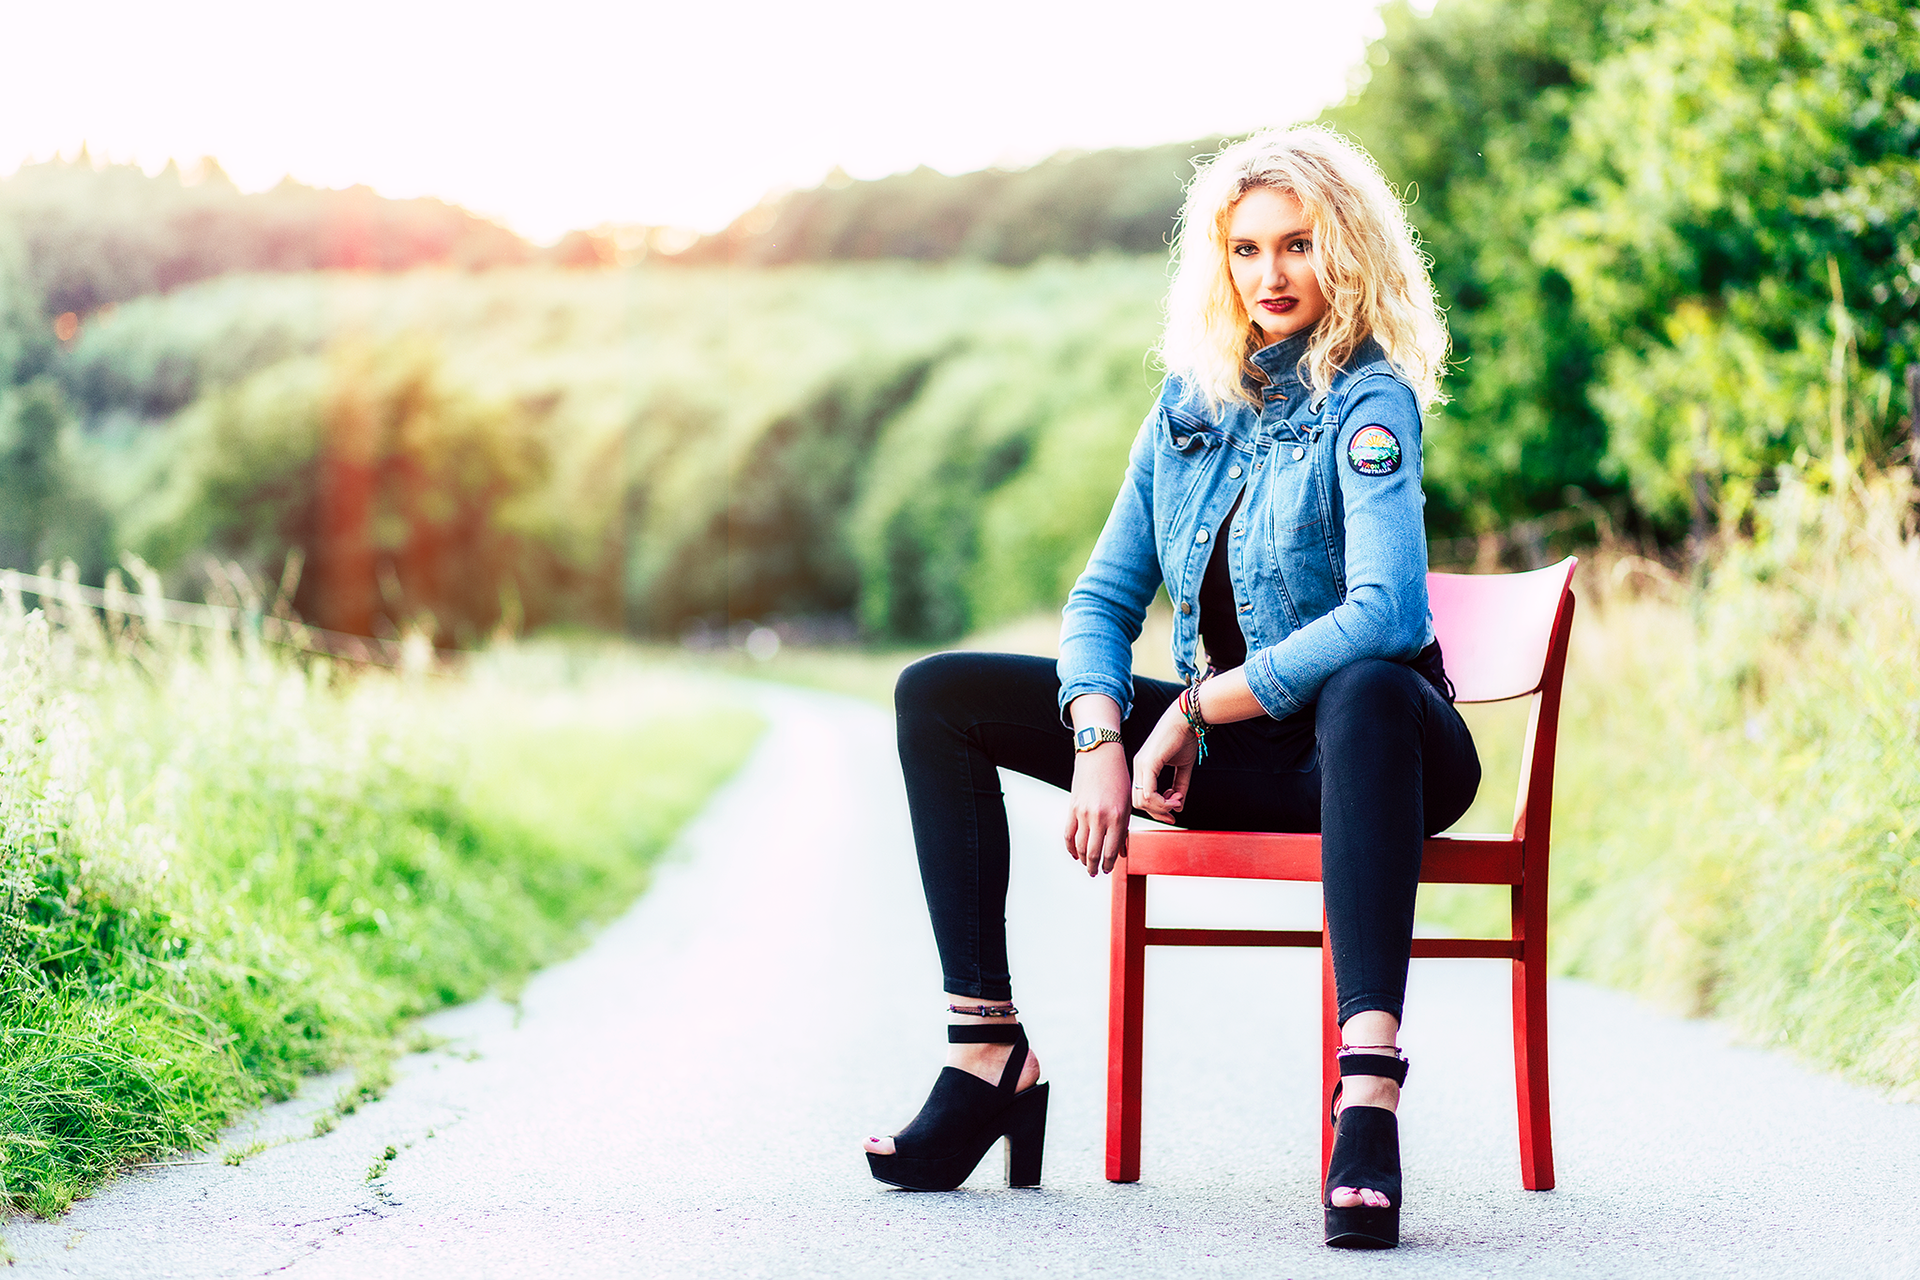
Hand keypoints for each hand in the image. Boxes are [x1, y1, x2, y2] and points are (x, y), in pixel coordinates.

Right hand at [1064, 743, 1130, 876]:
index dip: (1110, 864)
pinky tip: (1074, 853)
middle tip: (1095, 873)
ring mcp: (1084, 813)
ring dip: (1082, 859)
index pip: (1111, 850)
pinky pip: (1068, 834)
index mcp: (1117, 817)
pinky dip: (1070, 847)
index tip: (1108, 869)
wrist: (1100, 756)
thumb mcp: (1127, 804)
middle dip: (1094, 867)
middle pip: (1093, 852)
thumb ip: (1124, 829)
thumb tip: (1122, 851)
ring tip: (1086, 865)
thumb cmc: (1117, 777)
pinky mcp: (1072, 808)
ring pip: (1080, 846)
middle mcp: (1100, 817)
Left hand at [1132, 698, 1197, 822]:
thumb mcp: (1183, 767)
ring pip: (1141, 801)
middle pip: (1138, 803)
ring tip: (1178, 800)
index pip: (1141, 797)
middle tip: (1176, 809)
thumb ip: (1179, 786)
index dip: (1157, 809)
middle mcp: (1138, 767)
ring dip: (1161, 807)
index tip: (1174, 810)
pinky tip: (1176, 798)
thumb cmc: (1184, 738)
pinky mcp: (1148, 764)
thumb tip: (1178, 807)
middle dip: (1158, 812)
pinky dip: (1162, 802)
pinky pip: (1148, 793)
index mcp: (1143, 767)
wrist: (1186, 718)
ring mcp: (1141, 765)